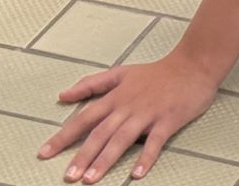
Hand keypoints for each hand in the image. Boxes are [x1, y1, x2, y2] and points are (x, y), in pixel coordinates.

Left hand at [39, 55, 218, 182]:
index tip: (45, 153)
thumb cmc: (157, 72)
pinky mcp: (168, 120)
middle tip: (68, 176)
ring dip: (106, 160)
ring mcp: (148, 114)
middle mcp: (128, 106)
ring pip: (122, 139)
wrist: (193, 65)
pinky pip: (155, 142)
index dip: (63, 135)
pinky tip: (136, 175)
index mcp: (115, 96)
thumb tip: (63, 95)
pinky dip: (146, 158)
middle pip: (100, 133)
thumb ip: (92, 84)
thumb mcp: (121, 73)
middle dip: (82, 155)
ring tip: (91, 179)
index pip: (84, 118)